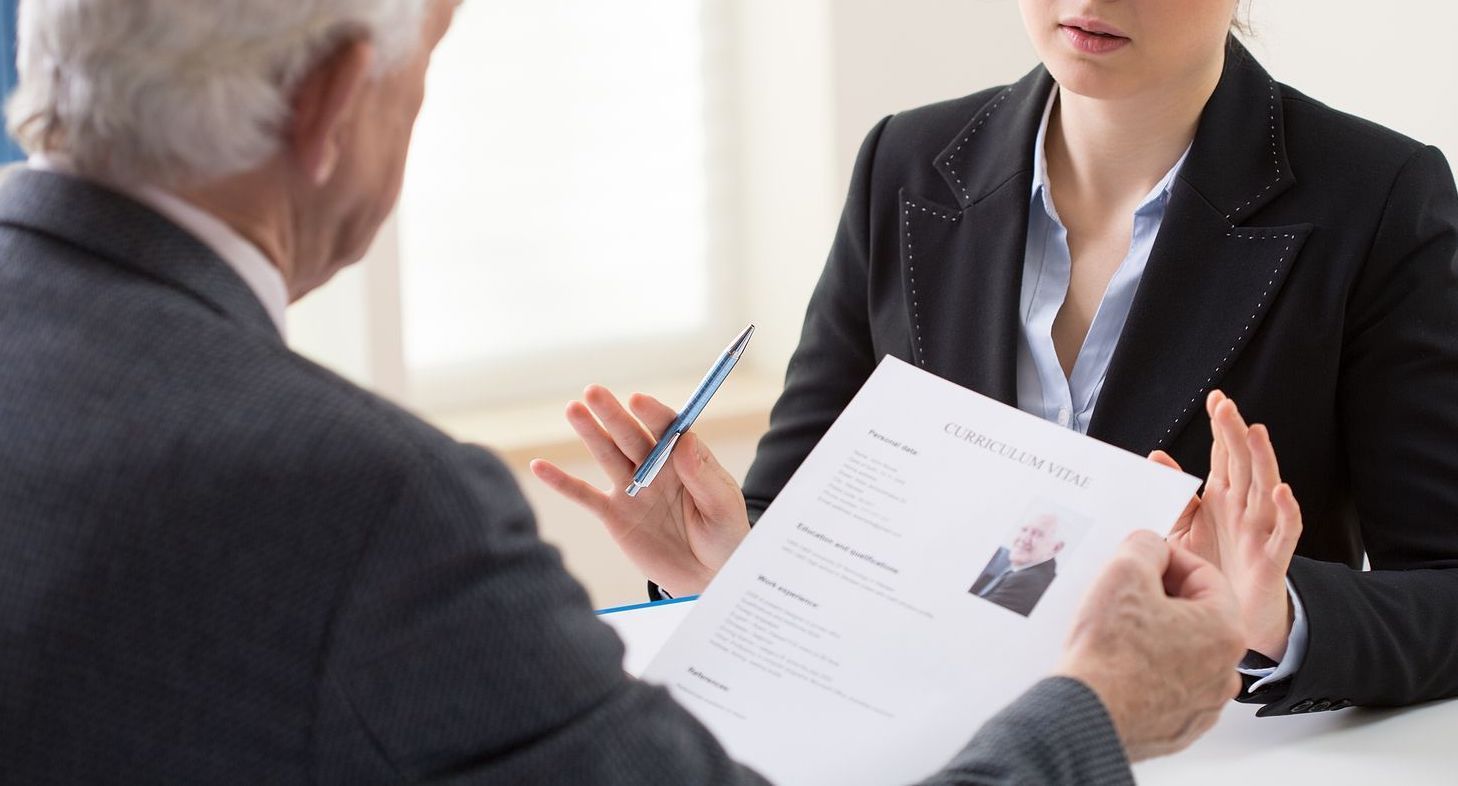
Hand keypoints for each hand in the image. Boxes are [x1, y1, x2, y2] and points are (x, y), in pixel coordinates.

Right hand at [529, 385, 750, 596]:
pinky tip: (540, 466)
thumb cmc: (725, 538)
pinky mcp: (614, 515)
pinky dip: (561, 482)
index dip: (652, 414)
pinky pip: (584, 496)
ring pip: (607, 455)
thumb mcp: (723, 509)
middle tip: (594, 392)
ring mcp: (632, 489)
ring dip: (590, 432)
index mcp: (684, 460)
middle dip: (613, 414)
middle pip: (631, 436)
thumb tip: (684, 441)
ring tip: (574, 409)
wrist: (708, 577)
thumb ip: (704, 477)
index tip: (638, 401)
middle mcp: (655, 467)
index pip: (666, 429)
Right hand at [1057, 531, 1243, 761]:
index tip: (1142, 560)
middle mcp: (1225, 671)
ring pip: (1182, 651)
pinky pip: (1169, 685)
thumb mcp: (1124, 572)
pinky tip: (1119, 664)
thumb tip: (1151, 547)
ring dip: (1155, 635)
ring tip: (1117, 632)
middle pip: (1195, 614)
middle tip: (1124, 594)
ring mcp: (1204, 704)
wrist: (1086, 714)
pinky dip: (1148, 671)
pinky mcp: (1180, 726)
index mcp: (1225, 630)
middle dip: (1160, 598)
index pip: (1204, 574)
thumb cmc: (1108, 654)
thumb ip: (1145, 545)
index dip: (1167, 559)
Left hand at [1151, 390, 1302, 659]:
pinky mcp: (1272, 560)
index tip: (1216, 399)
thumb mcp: (1184, 532)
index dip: (1221, 429)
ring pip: (1266, 490)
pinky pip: (1284, 533)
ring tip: (1255, 432)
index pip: (1224, 457)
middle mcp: (1243, 511)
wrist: (1234, 621)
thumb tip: (1156, 457)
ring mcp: (1260, 532)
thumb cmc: (1212, 572)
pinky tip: (1280, 492)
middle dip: (1235, 435)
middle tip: (1225, 406)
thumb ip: (1175, 497)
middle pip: (1243, 465)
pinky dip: (1285, 512)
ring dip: (1262, 461)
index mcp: (1222, 500)